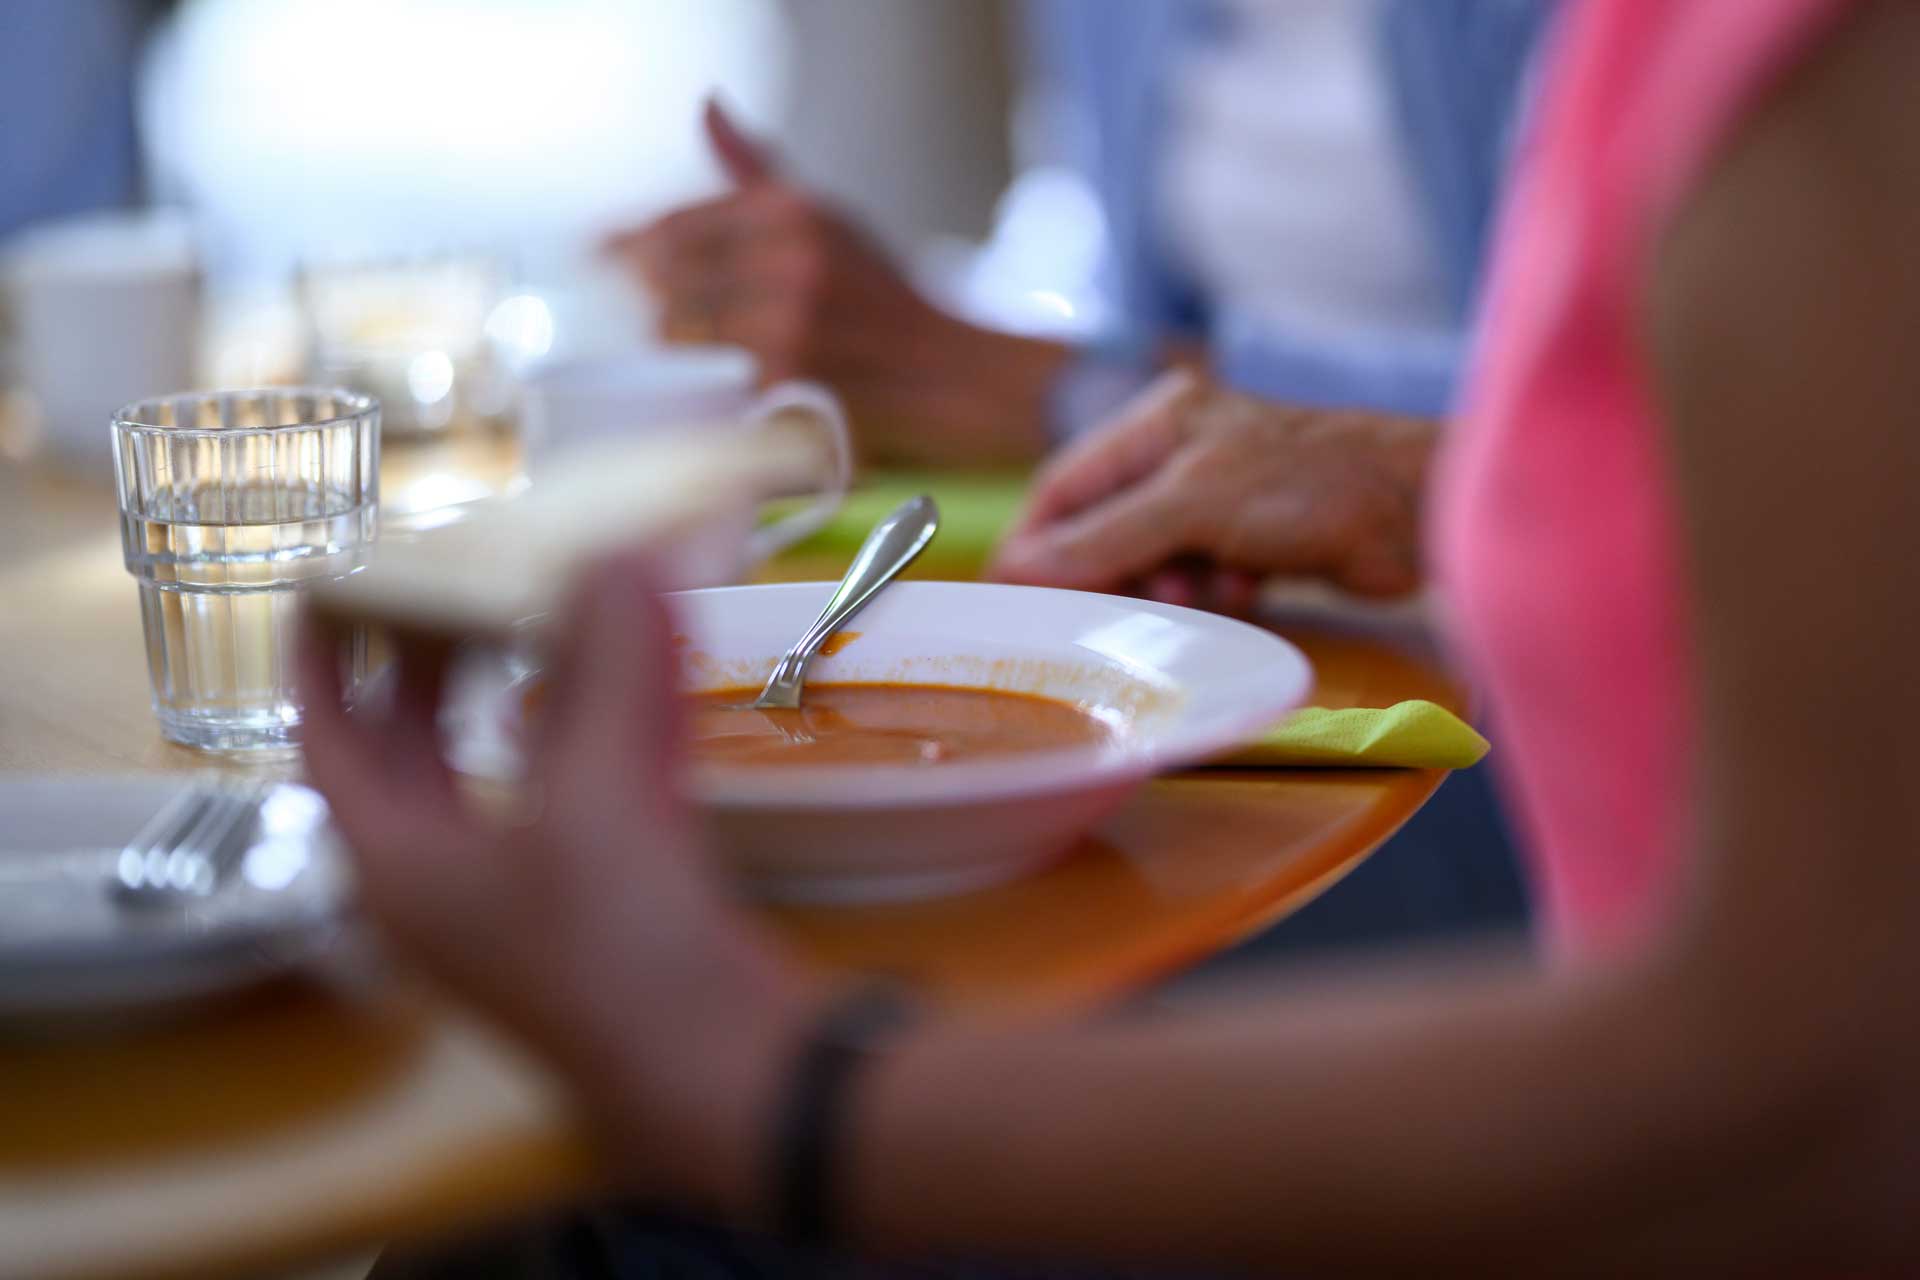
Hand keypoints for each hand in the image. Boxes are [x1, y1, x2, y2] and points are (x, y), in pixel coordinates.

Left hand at [296, 554, 820, 1215]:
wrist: (721, 1075)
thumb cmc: (618, 943)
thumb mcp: (599, 792)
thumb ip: (607, 664)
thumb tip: (618, 554)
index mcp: (397, 863)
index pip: (328, 741)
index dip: (322, 659)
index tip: (331, 583)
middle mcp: (444, 883)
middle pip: (411, 754)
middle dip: (426, 664)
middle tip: (454, 578)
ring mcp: (524, 899)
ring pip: (501, 773)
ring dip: (517, 692)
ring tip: (537, 609)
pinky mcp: (599, 905)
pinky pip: (578, 795)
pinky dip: (594, 729)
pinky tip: (633, 676)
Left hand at [606, 98, 1062, 465]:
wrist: (957, 377)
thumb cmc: (889, 305)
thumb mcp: (830, 219)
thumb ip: (757, 171)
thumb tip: (707, 109)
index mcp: (796, 210)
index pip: (677, 221)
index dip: (629, 242)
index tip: (603, 254)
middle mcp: (790, 257)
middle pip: (666, 280)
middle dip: (653, 301)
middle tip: (657, 314)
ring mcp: (786, 320)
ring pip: (680, 332)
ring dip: (678, 347)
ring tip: (704, 353)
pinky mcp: (787, 380)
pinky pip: (712, 380)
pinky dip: (713, 387)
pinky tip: (734, 386)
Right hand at [991, 372, 1437, 603]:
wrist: (1421, 512)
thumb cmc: (1310, 486)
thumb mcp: (1191, 508)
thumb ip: (1102, 540)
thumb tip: (1015, 570)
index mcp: (1159, 423)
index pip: (1064, 486)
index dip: (1033, 544)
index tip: (1009, 600)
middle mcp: (1182, 453)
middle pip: (1104, 529)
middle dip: (1113, 573)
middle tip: (1118, 610)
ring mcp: (1218, 498)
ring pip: (1151, 562)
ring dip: (1169, 588)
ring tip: (1203, 592)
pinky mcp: (1252, 540)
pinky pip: (1199, 579)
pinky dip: (1212, 595)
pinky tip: (1248, 591)